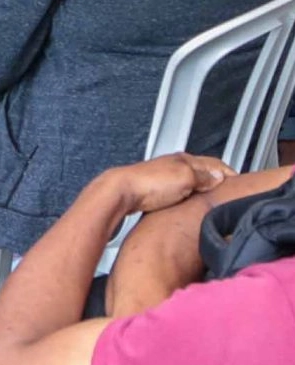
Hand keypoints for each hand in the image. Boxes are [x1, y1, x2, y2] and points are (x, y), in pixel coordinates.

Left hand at [107, 153, 234, 217]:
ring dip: (204, 187)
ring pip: (192, 180)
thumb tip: (218, 177)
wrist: (122, 192)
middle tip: (230, 192)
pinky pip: (181, 190)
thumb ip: (203, 176)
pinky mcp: (157, 189)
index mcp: (185, 160)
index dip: (229, 173)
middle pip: (204, 171)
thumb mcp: (184, 178)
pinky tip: (192, 204)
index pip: (215, 163)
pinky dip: (191, 195)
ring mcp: (166, 176)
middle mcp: (175, 165)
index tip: (241, 182)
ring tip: (214, 199)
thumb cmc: (148, 183)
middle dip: (218, 179)